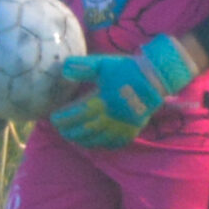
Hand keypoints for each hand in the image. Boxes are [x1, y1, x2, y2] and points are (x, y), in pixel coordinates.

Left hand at [51, 36, 199, 147]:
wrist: (156, 79)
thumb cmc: (127, 69)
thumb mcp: (104, 64)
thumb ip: (83, 67)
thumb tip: (63, 69)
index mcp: (104, 100)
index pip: (78, 114)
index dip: (64, 118)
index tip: (53, 117)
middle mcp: (112, 117)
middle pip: (84, 130)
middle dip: (69, 131)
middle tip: (58, 128)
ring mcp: (122, 127)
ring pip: (97, 140)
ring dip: (80, 139)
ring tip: (69, 135)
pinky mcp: (131, 132)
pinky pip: (112, 144)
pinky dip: (98, 145)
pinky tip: (90, 142)